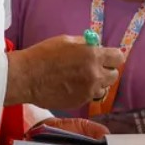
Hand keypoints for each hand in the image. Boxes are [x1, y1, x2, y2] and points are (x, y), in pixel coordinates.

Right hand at [6, 35, 123, 109]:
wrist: (26, 77)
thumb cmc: (43, 55)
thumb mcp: (67, 41)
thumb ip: (85, 45)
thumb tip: (96, 46)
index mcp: (92, 55)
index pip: (118, 58)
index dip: (113, 58)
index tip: (108, 58)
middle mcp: (94, 74)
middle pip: (113, 75)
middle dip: (106, 71)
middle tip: (95, 68)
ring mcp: (87, 91)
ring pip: (103, 88)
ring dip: (97, 84)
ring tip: (82, 79)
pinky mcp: (79, 102)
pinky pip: (90, 97)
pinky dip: (85, 92)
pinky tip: (72, 87)